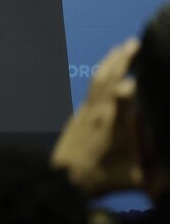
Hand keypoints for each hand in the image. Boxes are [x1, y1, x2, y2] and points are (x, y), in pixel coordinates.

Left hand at [52, 38, 141, 195]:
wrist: (63, 180)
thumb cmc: (104, 179)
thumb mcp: (136, 179)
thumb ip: (159, 176)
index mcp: (115, 125)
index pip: (122, 96)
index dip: (129, 82)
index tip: (138, 68)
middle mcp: (100, 112)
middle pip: (110, 79)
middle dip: (122, 59)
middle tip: (134, 43)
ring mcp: (87, 111)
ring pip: (98, 80)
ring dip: (109, 62)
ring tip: (120, 48)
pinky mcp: (79, 114)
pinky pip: (90, 88)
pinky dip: (100, 75)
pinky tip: (104, 70)